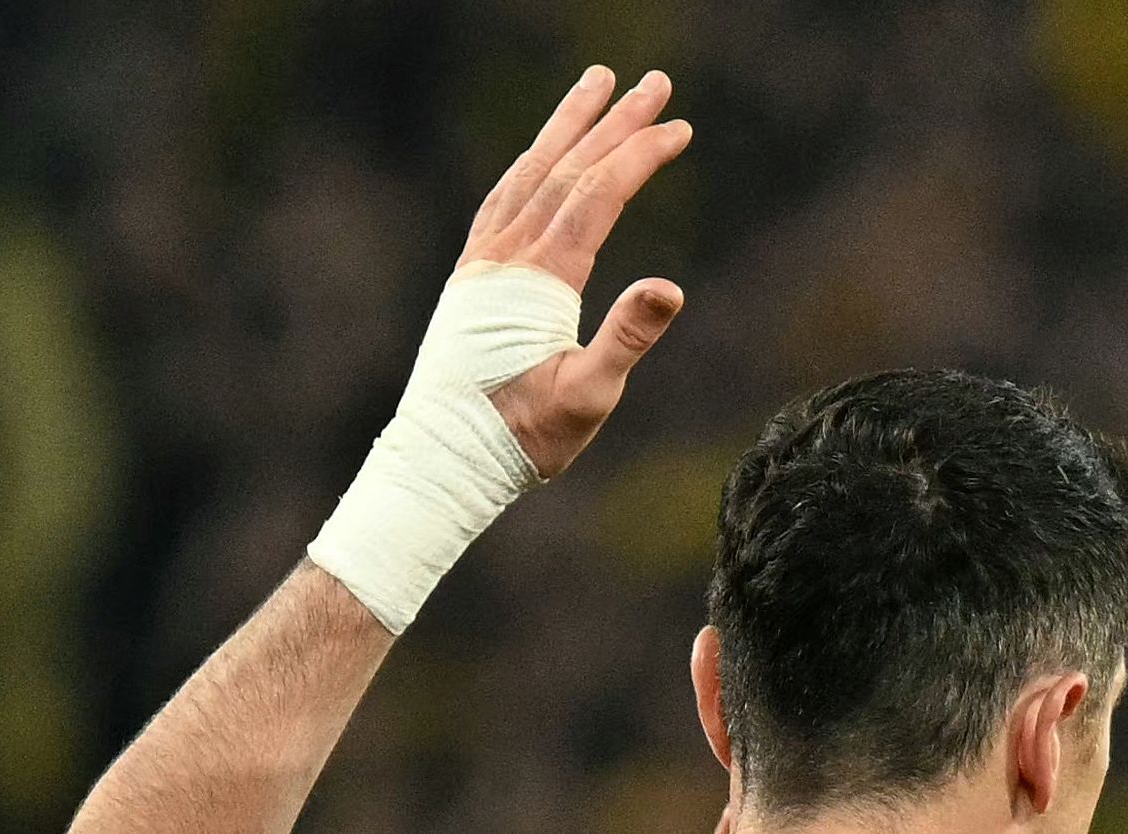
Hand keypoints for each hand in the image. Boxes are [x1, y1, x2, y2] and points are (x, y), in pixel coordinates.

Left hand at [462, 67, 692, 479]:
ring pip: (529, 172)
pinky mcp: (473, 276)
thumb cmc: (524, 436)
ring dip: (566, 127)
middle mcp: (504, 256)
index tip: (678, 127)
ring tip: (596, 86)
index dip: (638, 156)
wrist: (448, 457)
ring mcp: (483, 261)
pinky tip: (546, 157)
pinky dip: (533, 164)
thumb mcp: (588, 396)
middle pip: (565, 168)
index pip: (595, 195)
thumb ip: (626, 337)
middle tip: (653, 82)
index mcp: (538, 279)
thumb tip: (668, 286)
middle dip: (612, 122)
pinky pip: (506, 198)